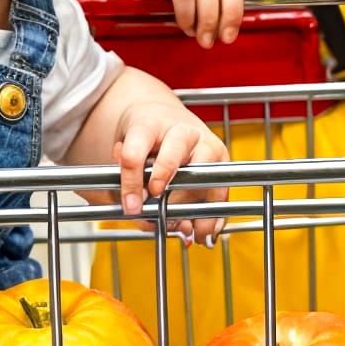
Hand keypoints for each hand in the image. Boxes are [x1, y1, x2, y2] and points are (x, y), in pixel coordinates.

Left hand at [114, 100, 229, 245]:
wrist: (163, 116)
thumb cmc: (142, 136)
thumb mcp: (122, 151)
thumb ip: (124, 183)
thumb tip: (143, 218)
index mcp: (149, 126)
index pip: (135, 152)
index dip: (131, 182)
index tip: (131, 206)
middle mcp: (180, 131)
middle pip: (173, 156)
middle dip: (166, 186)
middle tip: (160, 208)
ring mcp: (204, 142)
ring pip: (202, 176)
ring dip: (193, 208)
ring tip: (185, 229)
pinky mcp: (221, 156)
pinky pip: (220, 190)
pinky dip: (212, 214)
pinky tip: (202, 229)